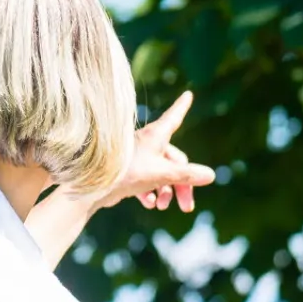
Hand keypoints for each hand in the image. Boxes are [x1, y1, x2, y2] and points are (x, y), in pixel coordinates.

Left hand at [101, 91, 216, 211]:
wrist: (91, 188)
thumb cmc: (126, 173)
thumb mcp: (161, 174)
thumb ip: (186, 175)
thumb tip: (211, 175)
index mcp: (156, 136)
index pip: (174, 117)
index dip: (182, 107)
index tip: (187, 94)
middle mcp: (147, 144)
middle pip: (174, 161)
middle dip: (182, 185)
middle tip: (187, 207)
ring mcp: (136, 158)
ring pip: (161, 173)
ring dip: (166, 191)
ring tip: (163, 207)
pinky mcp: (126, 173)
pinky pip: (145, 181)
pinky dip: (150, 192)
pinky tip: (150, 204)